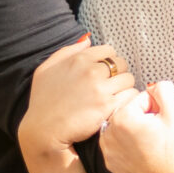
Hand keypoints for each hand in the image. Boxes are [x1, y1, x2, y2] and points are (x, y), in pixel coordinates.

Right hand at [21, 36, 134, 159]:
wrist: (43, 131)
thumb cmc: (43, 102)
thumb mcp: (46, 69)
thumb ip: (67, 51)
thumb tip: (88, 41)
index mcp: (78, 59)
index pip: (109, 50)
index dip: (108, 61)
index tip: (104, 72)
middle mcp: (91, 71)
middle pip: (121, 64)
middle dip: (118, 73)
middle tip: (111, 85)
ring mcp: (101, 89)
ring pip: (128, 80)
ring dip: (124, 87)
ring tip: (115, 96)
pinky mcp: (108, 106)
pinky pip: (130, 96)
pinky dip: (127, 100)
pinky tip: (118, 106)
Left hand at [98, 79, 173, 172]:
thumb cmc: (173, 152)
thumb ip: (164, 90)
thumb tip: (153, 86)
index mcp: (122, 118)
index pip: (140, 99)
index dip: (156, 108)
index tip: (161, 122)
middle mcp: (109, 133)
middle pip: (129, 112)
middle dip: (144, 118)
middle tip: (157, 133)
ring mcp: (107, 150)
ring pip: (122, 128)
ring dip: (135, 130)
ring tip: (150, 143)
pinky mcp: (110, 163)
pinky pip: (118, 145)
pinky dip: (128, 146)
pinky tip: (142, 153)